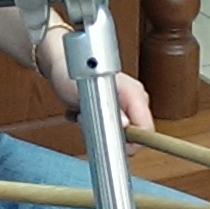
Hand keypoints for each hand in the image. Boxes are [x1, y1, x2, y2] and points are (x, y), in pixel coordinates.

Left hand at [34, 31, 155, 133]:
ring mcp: (129, 105)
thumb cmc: (72, 75)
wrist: (63, 67)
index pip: (146, 128)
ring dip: (100, 130)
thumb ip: (106, 109)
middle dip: (109, 134)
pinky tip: (85, 115)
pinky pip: (114, 131)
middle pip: (134, 135)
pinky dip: (97, 128)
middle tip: (86, 118)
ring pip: (121, 135)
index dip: (130, 141)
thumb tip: (126, 124)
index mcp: (134, 92)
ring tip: (83, 114)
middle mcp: (135, 99)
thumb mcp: (84, 93)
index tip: (106, 137)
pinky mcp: (120, 111)